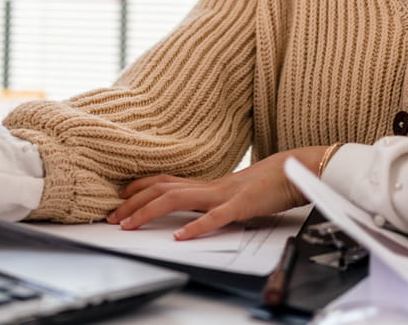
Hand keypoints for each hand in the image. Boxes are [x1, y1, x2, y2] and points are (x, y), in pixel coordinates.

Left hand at [107, 146, 327, 239]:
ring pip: (178, 198)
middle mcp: (208, 185)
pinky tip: (181, 237)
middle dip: (132, 202)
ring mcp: (223, 194)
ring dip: (149, 211)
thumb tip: (191, 211)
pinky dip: (196, 226)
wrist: (296, 170)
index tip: (118, 197)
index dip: (138, 187)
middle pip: (161, 188)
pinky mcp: (241, 205)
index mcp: (206, 183)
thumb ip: (211, 198)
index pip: (163, 180)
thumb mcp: (232, 192)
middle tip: (111, 217)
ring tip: (130, 224)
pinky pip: (215, 217)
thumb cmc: (267, 183)